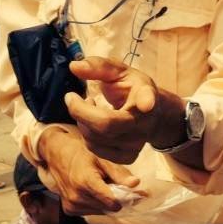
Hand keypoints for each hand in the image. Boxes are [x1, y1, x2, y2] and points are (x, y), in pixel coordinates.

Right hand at [38, 127, 138, 215]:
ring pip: (101, 212)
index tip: (133, 194)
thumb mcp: (102, 159)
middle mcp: (77, 196)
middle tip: (115, 186)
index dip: (124, 198)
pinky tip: (92, 193)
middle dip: (116, 199)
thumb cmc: (82, 154)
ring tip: (101, 187)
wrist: (58, 156)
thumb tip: (136, 184)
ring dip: (105, 203)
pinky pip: (91, 213)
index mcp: (86, 182)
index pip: (111, 201)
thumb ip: (119, 173)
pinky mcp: (69, 210)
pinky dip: (96, 205)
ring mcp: (72, 205)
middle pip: (108, 207)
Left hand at [65, 57, 185, 163]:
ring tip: (89, 108)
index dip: (147, 102)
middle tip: (71, 98)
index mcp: (145, 95)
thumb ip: (98, 66)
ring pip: (96, 138)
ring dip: (82, 121)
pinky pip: (96, 150)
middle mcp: (145, 122)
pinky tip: (93, 124)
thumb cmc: (130, 88)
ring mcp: (138, 143)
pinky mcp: (129, 156)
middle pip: (106, 124)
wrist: (151, 114)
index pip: (148, 99)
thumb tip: (74, 66)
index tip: (146, 103)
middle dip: (79, 111)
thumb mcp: (118, 71)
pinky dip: (87, 135)